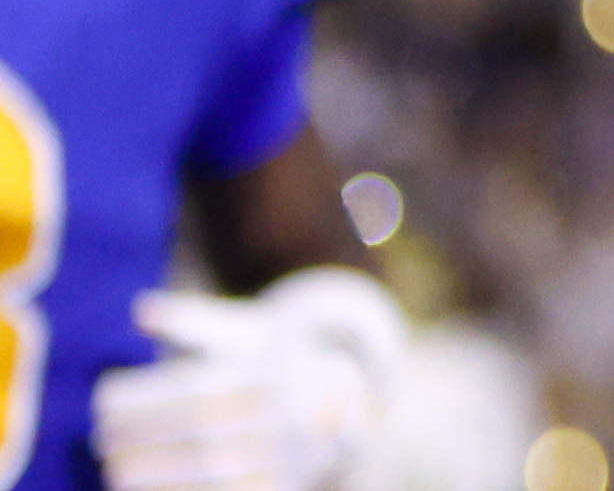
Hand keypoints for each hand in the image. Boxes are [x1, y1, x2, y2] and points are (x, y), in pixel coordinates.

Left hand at [94, 270, 405, 490]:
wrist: (343, 400)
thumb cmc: (272, 360)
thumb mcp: (244, 331)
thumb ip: (196, 322)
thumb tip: (143, 310)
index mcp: (282, 370)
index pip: (201, 390)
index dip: (146, 400)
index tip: (104, 399)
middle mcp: (293, 415)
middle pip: (205, 435)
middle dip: (145, 440)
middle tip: (100, 438)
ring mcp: (294, 456)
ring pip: (217, 472)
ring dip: (157, 475)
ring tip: (114, 468)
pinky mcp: (284, 486)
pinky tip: (144, 489)